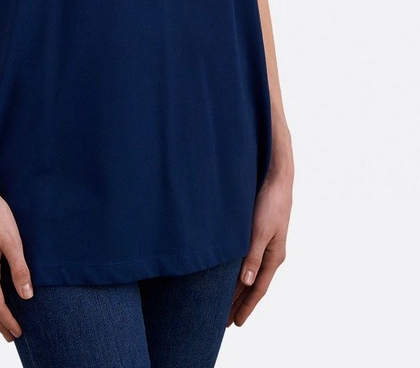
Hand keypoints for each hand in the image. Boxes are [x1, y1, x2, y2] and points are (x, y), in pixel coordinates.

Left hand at [227, 169, 292, 327]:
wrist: (277, 179)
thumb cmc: (270, 203)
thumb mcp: (260, 231)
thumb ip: (252, 256)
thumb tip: (245, 283)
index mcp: (274, 256)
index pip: (257, 288)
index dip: (246, 306)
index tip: (236, 323)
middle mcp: (270, 254)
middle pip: (253, 285)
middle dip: (240, 303)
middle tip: (224, 321)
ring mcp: (265, 244)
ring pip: (249, 274)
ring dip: (238, 290)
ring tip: (225, 303)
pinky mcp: (258, 234)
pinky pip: (247, 260)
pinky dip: (238, 272)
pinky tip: (229, 275)